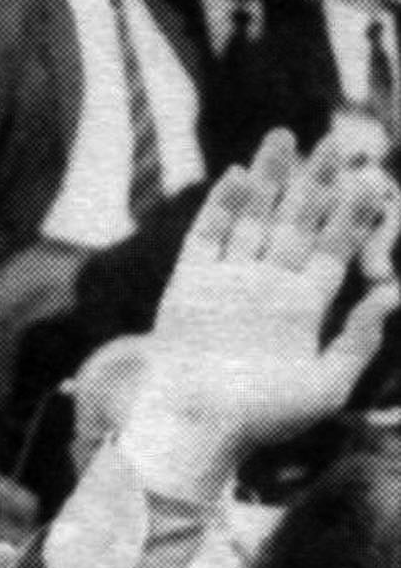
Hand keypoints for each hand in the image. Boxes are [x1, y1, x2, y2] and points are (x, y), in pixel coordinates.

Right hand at [132, 131, 398, 469]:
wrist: (195, 430)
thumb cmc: (261, 421)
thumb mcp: (325, 388)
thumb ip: (358, 342)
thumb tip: (392, 294)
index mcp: (301, 308)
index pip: (333, 248)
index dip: (352, 215)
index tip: (371, 181)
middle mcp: (266, 288)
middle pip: (296, 223)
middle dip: (315, 183)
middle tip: (338, 143)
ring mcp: (227, 283)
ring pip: (252, 219)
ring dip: (269, 179)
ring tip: (285, 137)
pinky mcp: (188, 285)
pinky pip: (206, 237)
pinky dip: (221, 206)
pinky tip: (240, 175)